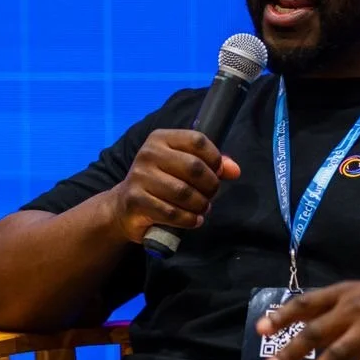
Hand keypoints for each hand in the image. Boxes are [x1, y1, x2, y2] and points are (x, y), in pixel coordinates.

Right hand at [107, 130, 240, 244]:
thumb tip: (234, 170)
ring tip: (202, 209)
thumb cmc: (160, 183)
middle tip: (210, 196)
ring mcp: (139, 177)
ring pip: (184, 192)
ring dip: (200, 205)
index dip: (215, 159)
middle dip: (210, 185)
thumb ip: (210, 165)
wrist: (125, 207)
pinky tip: (193, 220)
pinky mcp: (136, 200)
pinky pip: (172, 212)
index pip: (197, 140)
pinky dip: (188, 219)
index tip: (218, 173)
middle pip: (194, 167)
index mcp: (161, 138)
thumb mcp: (182, 168)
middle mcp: (148, 153)